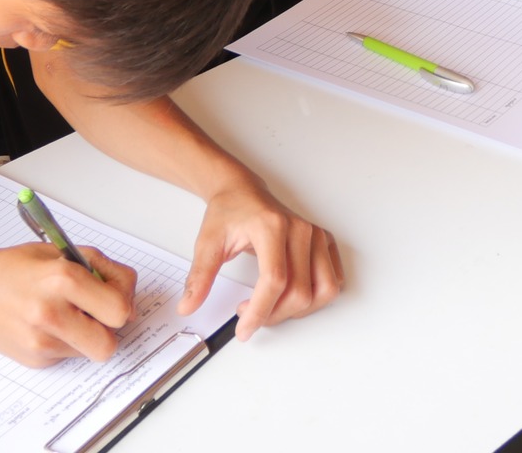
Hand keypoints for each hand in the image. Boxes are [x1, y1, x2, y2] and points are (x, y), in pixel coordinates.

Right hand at [0, 244, 136, 366]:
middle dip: (109, 330)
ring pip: (89, 352)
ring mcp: (40, 341)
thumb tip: (129, 302)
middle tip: (97, 313)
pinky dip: (67, 341)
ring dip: (87, 335)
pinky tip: (46, 324)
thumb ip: (103, 270)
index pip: (119, 310)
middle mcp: (51, 313)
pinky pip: (69, 355)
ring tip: (67, 314)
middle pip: (108, 345)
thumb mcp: (63, 252)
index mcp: (63, 279)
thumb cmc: (18, 267)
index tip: (113, 294)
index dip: (123, 302)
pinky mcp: (34, 359)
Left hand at [180, 176, 342, 340]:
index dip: (259, 312)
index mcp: (272, 227)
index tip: (243, 329)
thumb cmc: (229, 212)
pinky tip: (293, 296)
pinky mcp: (324, 241)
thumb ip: (199, 277)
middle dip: (274, 315)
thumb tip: (188, 307)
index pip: (274, 280)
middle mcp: (300, 230)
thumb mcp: (208, 243)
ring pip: (323, 290)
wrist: (243, 191)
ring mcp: (316, 235)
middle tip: (249, 316)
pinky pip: (333, 280)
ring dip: (298, 311)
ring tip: (272, 307)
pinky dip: (317, 298)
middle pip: (300, 291)